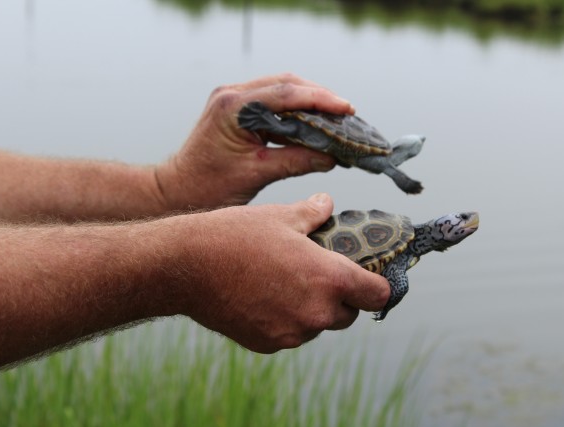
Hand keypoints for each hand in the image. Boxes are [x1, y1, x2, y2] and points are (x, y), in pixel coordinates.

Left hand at [154, 73, 354, 209]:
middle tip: (347, 113)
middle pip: (287, 84)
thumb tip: (332, 157)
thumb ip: (296, 161)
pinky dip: (296, 111)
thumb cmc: (208, 186)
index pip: (287, 93)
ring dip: (310, 102)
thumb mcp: (256, 174)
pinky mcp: (237, 108)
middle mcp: (232, 95)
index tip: (347, 109)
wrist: (177, 189)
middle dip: (320, 97)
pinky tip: (314, 123)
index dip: (322, 100)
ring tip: (336, 118)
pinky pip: (273, 102)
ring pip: (282, 89)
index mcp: (233, 107)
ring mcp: (233, 99)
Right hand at [170, 193, 389, 352]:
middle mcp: (316, 313)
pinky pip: (291, 333)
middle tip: (318, 273)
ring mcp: (291, 333)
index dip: (377, 285)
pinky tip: (264, 295)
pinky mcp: (268, 344)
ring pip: (318, 324)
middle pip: (349, 314)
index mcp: (329, 278)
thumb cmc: (235, 236)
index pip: (378, 295)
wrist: (185, 266)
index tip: (368, 276)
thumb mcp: (280, 216)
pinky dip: (286, 319)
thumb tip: (328, 203)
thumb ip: (314, 214)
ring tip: (286, 281)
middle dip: (341, 297)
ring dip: (312, 309)